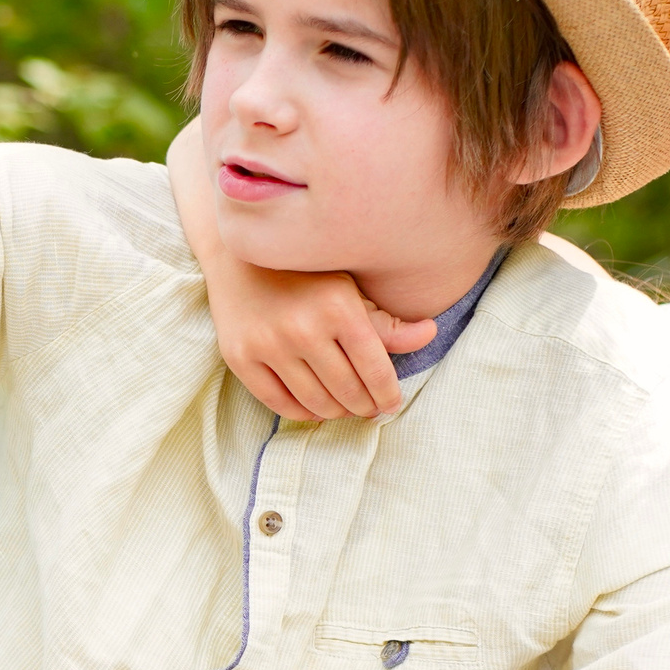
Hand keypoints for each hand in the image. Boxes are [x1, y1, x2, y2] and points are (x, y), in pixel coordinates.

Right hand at [167, 119, 432, 419]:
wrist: (240, 257)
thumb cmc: (305, 274)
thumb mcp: (350, 289)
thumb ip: (388, 321)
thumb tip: (429, 334)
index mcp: (339, 308)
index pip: (376, 371)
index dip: (388, 395)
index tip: (391, 403)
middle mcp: (303, 328)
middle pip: (348, 392)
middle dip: (364, 406)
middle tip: (370, 408)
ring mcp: (268, 344)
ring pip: (316, 403)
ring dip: (336, 412)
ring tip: (345, 407)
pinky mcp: (240, 357)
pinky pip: (279, 403)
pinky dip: (303, 412)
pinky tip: (315, 407)